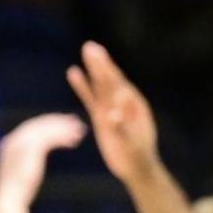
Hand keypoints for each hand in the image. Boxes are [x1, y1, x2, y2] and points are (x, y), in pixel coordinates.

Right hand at [0, 114, 86, 209]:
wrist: (9, 199)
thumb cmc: (17, 192)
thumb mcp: (21, 171)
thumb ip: (27, 160)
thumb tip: (33, 160)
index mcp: (10, 143)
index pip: (31, 127)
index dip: (48, 124)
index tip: (63, 124)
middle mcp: (14, 139)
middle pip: (40, 124)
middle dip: (58, 122)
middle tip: (75, 121)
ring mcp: (21, 143)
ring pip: (46, 130)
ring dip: (64, 128)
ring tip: (80, 130)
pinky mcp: (30, 149)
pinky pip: (49, 139)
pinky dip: (62, 138)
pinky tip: (74, 142)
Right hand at [67, 42, 159, 183]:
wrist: (135, 167)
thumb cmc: (138, 156)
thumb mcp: (131, 144)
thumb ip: (122, 128)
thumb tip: (114, 114)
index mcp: (135, 105)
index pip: (120, 84)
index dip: (110, 70)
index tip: (101, 56)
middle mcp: (123, 103)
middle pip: (109, 80)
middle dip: (100, 64)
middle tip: (90, 46)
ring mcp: (111, 108)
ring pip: (99, 85)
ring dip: (93, 69)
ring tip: (86, 50)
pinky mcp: (101, 116)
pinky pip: (90, 98)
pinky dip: (83, 86)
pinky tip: (73, 72)